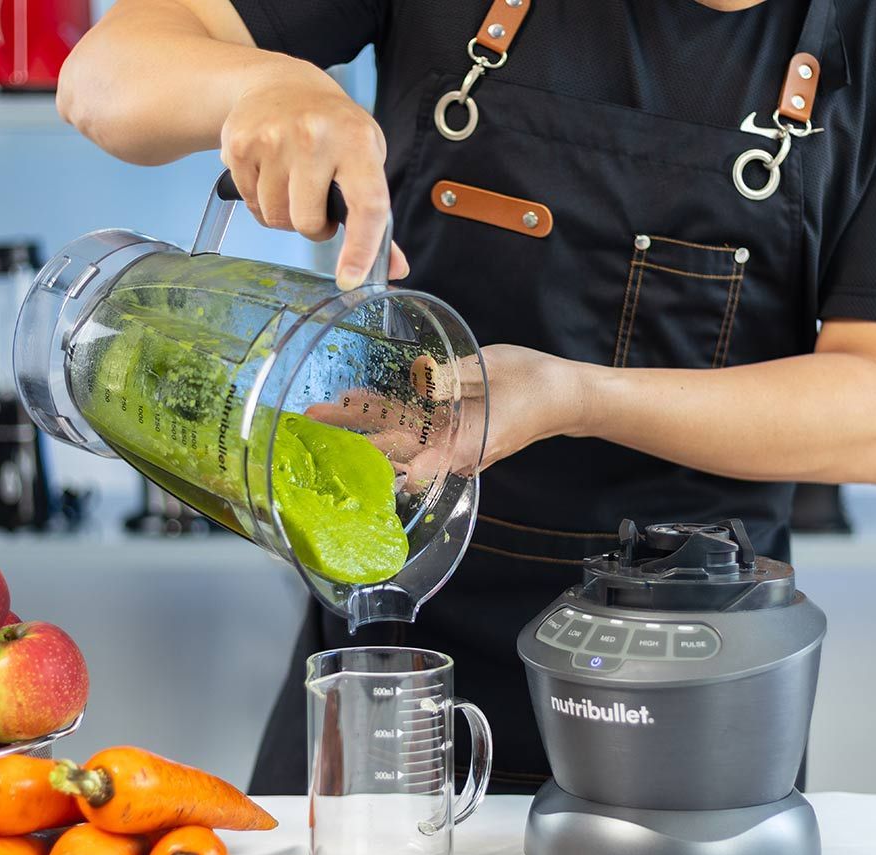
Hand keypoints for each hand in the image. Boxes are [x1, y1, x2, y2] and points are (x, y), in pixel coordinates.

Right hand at [220, 65, 409, 289]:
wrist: (281, 84)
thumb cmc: (332, 126)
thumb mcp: (365, 157)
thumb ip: (377, 215)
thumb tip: (396, 268)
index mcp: (356, 141)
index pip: (367, 205)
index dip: (362, 248)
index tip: (352, 278)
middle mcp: (315, 136)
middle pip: (307, 222)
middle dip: (312, 225)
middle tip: (316, 199)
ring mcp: (273, 138)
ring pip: (275, 217)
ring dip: (284, 212)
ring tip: (292, 181)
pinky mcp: (240, 145)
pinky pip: (249, 202)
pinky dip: (259, 198)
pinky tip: (269, 171)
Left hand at [304, 344, 587, 485]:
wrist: (563, 395)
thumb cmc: (535, 386)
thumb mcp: (492, 371)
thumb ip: (454, 377)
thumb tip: (422, 377)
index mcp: (462, 447)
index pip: (407, 462)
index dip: (371, 455)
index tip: (340, 448)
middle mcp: (451, 451)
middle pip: (392, 446)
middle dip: (353, 434)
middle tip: (312, 422)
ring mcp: (449, 440)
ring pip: (398, 433)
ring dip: (363, 421)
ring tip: (324, 410)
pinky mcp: (450, 426)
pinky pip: (413, 421)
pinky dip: (386, 409)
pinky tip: (360, 397)